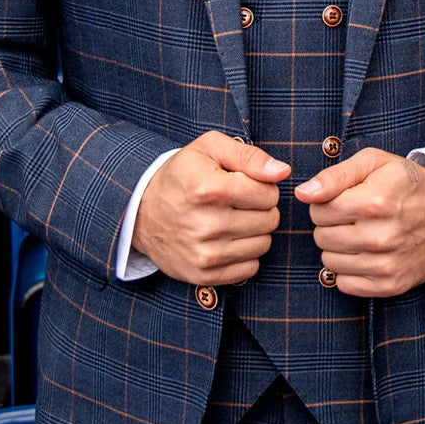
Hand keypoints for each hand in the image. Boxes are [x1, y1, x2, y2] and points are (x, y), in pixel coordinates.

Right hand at [134, 132, 289, 285]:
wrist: (142, 212)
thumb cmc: (182, 175)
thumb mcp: (209, 149)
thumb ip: (250, 155)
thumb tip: (282, 172)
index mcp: (210, 189)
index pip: (269, 194)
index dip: (263, 187)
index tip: (245, 184)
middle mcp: (207, 224)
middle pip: (270, 220)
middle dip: (260, 208)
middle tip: (239, 202)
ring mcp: (205, 253)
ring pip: (264, 244)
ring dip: (254, 231)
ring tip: (232, 220)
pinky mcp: (204, 275)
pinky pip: (251, 268)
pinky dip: (245, 254)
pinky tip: (227, 240)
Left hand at [296, 149, 424, 297]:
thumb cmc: (406, 183)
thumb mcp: (374, 163)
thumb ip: (334, 175)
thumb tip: (303, 193)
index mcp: (373, 202)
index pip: (318, 210)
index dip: (326, 203)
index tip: (344, 200)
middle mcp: (379, 237)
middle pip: (321, 237)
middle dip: (331, 225)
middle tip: (353, 217)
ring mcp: (385, 264)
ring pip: (329, 262)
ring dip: (338, 248)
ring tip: (360, 234)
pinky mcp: (390, 284)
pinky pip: (345, 285)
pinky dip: (349, 271)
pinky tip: (365, 255)